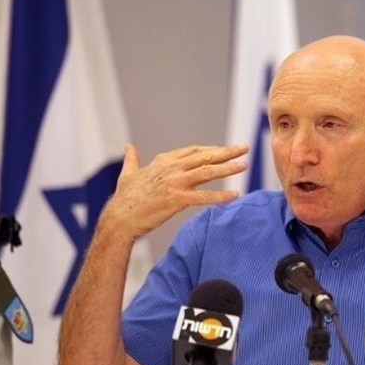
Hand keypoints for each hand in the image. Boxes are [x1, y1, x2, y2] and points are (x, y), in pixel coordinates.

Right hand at [101, 144, 248, 239]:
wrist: (119, 218)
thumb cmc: (124, 198)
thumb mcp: (127, 173)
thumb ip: (131, 159)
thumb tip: (128, 146)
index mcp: (163, 161)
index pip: (194, 151)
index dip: (212, 149)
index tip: (225, 149)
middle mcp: (171, 169)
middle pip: (204, 156)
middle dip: (226, 152)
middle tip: (244, 148)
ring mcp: (175, 183)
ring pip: (207, 172)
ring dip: (227, 168)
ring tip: (244, 165)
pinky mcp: (176, 200)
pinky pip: (204, 198)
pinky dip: (220, 196)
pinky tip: (235, 195)